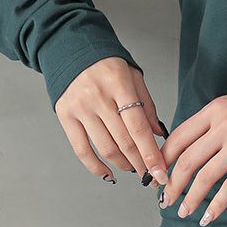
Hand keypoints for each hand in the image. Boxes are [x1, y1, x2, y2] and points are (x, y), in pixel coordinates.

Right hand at [55, 57, 168, 186]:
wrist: (72, 50)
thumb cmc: (108, 65)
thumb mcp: (133, 77)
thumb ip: (147, 106)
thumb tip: (158, 135)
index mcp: (119, 85)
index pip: (138, 127)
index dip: (151, 153)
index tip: (161, 172)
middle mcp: (98, 97)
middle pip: (123, 141)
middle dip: (141, 163)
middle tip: (152, 176)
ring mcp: (80, 108)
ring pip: (105, 148)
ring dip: (123, 165)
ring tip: (134, 168)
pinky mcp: (65, 116)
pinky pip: (81, 150)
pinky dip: (95, 167)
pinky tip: (108, 173)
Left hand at [158, 90, 226, 225]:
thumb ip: (206, 124)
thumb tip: (181, 150)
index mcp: (213, 111)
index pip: (179, 138)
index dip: (163, 160)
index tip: (157, 176)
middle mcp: (224, 126)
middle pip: (188, 160)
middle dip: (172, 184)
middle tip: (165, 199)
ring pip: (206, 177)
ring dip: (191, 198)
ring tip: (182, 211)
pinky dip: (217, 205)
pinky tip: (208, 217)